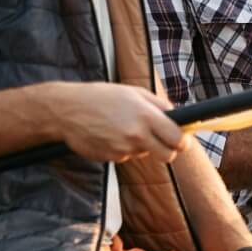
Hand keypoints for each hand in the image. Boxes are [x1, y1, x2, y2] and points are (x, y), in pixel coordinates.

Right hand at [52, 82, 186, 163]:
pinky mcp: (111, 158)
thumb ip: (159, 105)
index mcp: (146, 116)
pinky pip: (126, 156)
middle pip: (167, 155)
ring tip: (122, 127)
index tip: (182, 140)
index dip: (183, 142)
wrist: (67, 110)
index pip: (177, 138)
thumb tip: (178, 118)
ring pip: (144, 154)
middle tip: (161, 141)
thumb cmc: (101, 97)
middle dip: (168, 150)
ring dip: (140, 145)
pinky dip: (123, 148)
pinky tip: (110, 134)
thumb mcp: (134, 92)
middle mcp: (136, 135)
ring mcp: (123, 149)